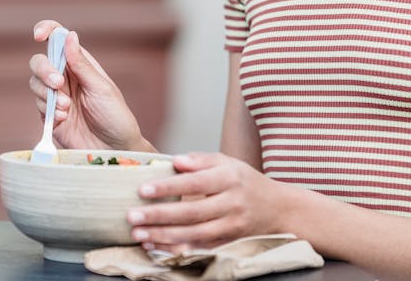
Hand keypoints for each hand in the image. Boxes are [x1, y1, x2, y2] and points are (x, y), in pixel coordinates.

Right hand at [28, 20, 151, 151]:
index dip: (47, 31)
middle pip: (40, 61)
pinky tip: (63, 117)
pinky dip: (47, 109)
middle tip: (58, 84)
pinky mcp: (49, 115)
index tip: (38, 35)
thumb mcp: (101, 88)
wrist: (113, 150)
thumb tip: (70, 35)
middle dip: (44, 70)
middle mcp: (66, 77)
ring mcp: (56, 96)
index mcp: (80, 64)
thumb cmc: (115, 116)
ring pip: (35, 83)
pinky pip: (38, 104)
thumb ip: (81, 64)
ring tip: (66, 108)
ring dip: (47, 93)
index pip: (59, 39)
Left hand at [126, 152, 289, 251]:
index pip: (195, 183)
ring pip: (194, 235)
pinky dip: (176, 249)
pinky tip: (155, 246)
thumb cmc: (244, 181)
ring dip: (163, 236)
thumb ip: (200, 161)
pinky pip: (199, 249)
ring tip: (138, 234)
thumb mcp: (227, 162)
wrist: (278, 210)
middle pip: (192, 213)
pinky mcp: (228, 244)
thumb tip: (175, 161)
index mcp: (229, 179)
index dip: (168, 188)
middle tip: (132, 216)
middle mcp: (232, 204)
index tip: (143, 190)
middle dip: (159, 216)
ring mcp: (231, 227)